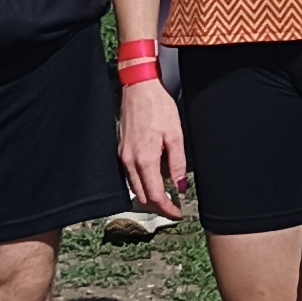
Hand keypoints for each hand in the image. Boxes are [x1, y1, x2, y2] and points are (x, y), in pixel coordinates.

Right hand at [118, 71, 186, 210]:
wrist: (140, 88)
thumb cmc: (158, 107)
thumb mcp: (175, 136)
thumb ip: (178, 164)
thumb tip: (180, 186)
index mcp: (144, 159)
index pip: (155, 196)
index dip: (167, 209)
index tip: (178, 213)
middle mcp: (129, 161)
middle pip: (142, 197)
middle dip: (158, 207)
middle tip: (173, 209)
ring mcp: (122, 156)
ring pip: (135, 188)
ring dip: (149, 197)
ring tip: (166, 198)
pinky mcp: (121, 150)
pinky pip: (130, 176)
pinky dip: (142, 184)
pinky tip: (154, 181)